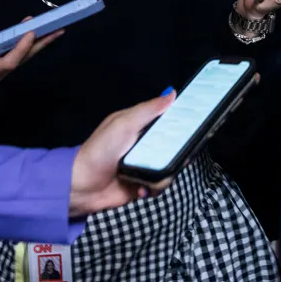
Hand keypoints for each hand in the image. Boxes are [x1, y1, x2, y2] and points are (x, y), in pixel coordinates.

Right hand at [0, 23, 61, 101]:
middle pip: (20, 61)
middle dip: (39, 45)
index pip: (7, 63)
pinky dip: (22, 43)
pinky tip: (29, 31)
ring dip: (35, 43)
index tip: (31, 32)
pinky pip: (12, 55)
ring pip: (19, 58)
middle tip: (58, 30)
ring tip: (51, 28)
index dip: (21, 49)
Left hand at [68, 91, 176, 216]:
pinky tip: (141, 187)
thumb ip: (148, 110)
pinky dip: (154, 187)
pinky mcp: (144, 183)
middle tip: (181, 155)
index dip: (183, 120)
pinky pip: (162, 184)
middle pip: (176, 144)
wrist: (82, 187)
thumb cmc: (100, 150)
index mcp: (141, 125)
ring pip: (171, 166)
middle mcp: (146, 144)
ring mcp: (146, 164)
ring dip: (163, 173)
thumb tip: (172, 93)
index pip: (168, 119)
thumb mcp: (123, 124)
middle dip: (179, 152)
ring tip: (150, 176)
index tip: (198, 122)